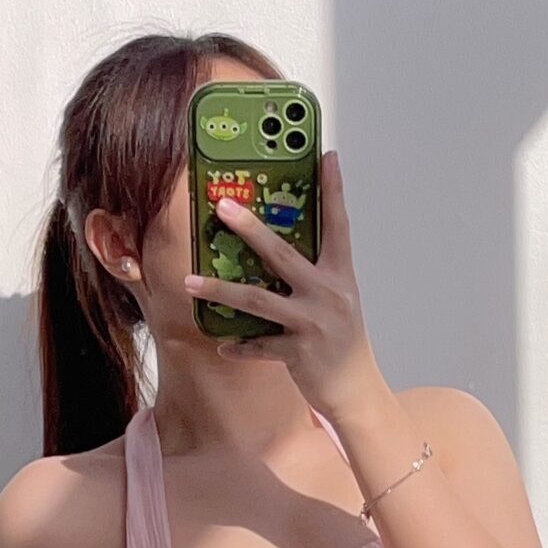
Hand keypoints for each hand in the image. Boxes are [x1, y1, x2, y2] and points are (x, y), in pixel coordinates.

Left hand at [182, 150, 382, 419]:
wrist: (357, 391)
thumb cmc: (343, 342)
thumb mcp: (338, 300)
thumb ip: (314, 274)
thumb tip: (277, 248)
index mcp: (340, 276)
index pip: (338, 224)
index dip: (334, 190)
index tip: (326, 156)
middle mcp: (328, 295)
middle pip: (282, 254)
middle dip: (250, 228)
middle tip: (221, 207)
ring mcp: (312, 324)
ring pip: (258, 300)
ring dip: (221, 289)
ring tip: (191, 280)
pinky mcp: (298, 354)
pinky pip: (259, 345)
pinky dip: (239, 346)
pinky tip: (223, 345)